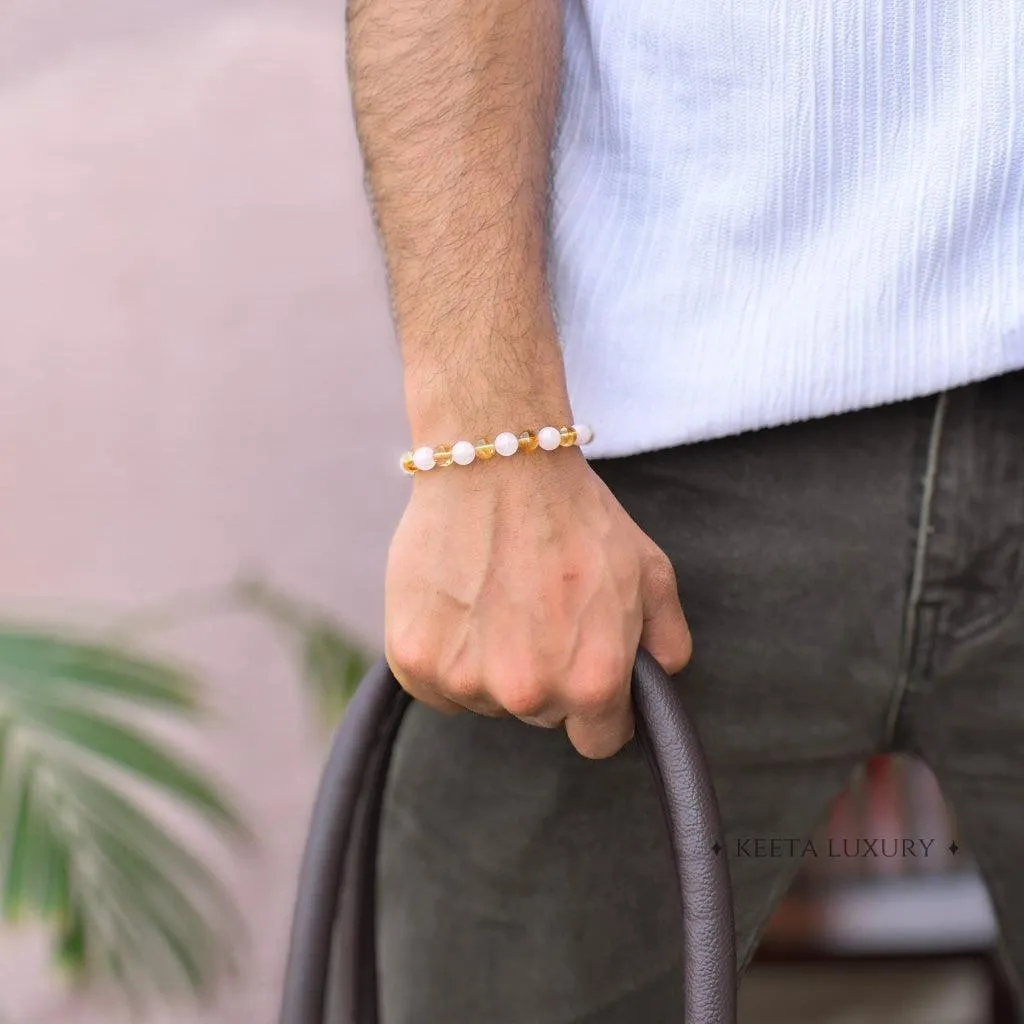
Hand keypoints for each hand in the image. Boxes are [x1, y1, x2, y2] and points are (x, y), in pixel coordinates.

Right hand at [384, 447, 691, 758]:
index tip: (585, 673)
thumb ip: (667, 642)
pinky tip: (460, 604)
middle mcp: (527, 692)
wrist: (497, 464)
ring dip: (492, 664)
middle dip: (546, 675)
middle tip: (537, 612)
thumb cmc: (576, 515)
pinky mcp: (413, 660)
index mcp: (591, 681)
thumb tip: (658, 682)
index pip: (599, 740)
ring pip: (486, 699)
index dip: (598, 707)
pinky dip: (446, 656)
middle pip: (541, 715)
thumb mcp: (651, 573)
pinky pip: (437, 686)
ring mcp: (465, 679)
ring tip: (496, 597)